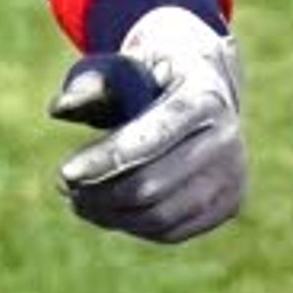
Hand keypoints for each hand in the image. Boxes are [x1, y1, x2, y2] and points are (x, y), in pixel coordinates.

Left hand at [50, 6, 245, 244]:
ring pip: (161, 216)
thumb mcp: (126, 62)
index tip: (66, 173)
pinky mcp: (228, 204)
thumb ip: (93, 84)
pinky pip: (173, 231)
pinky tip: (106, 210)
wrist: (204, 81)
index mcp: (204, 97)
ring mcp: (233, 176)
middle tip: (64, 187)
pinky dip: (132, 226)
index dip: (106, 160)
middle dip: (100, 192)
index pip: (152, 139)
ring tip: (79, 200)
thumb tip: (59, 110)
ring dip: (111, 215)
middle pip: (153, 185)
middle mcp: (227, 140)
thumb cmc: (153, 70)